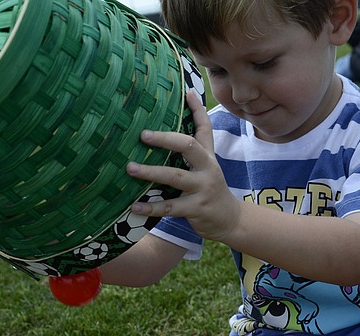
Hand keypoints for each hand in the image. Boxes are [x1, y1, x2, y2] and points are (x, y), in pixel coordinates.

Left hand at [126, 91, 241, 242]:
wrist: (229, 219)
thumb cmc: (210, 188)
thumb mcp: (207, 165)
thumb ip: (195, 146)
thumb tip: (183, 119)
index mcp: (207, 157)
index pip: (205, 128)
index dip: (197, 110)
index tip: (186, 93)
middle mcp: (207, 168)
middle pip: (189, 146)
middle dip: (165, 139)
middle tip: (142, 135)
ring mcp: (202, 188)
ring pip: (175, 177)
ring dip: (151, 172)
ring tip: (130, 168)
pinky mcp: (196, 208)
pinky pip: (171, 207)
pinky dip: (151, 207)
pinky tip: (134, 206)